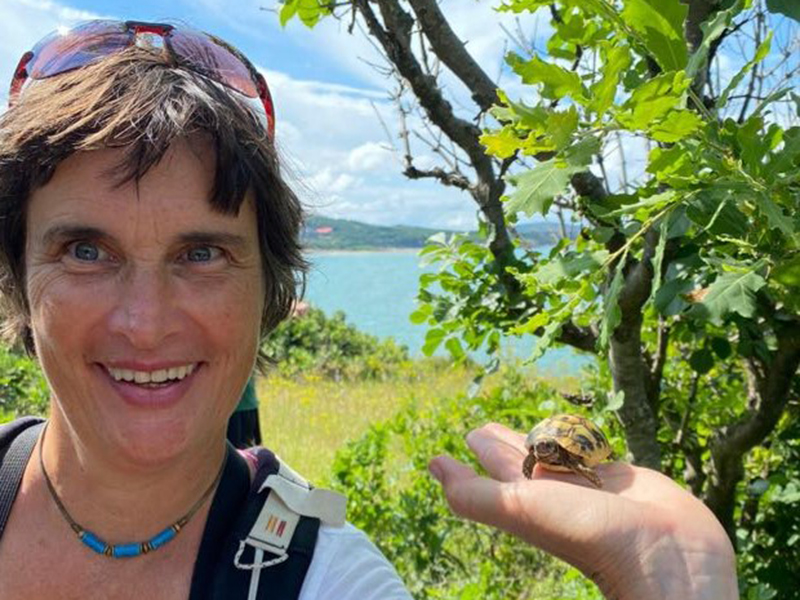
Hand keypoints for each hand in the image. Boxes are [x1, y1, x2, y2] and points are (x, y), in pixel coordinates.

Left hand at [428, 423, 738, 599]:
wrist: (667, 557)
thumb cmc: (590, 536)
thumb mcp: (522, 511)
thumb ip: (476, 494)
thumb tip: (432, 465)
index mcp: (525, 497)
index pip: (495, 464)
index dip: (481, 448)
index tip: (468, 433)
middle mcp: (553, 490)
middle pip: (523, 457)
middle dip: (505, 443)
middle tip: (486, 428)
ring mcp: (587, 485)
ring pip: (558, 455)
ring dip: (544, 440)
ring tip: (532, 431)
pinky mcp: (620, 479)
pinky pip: (594, 454)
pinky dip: (584, 444)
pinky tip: (580, 439)